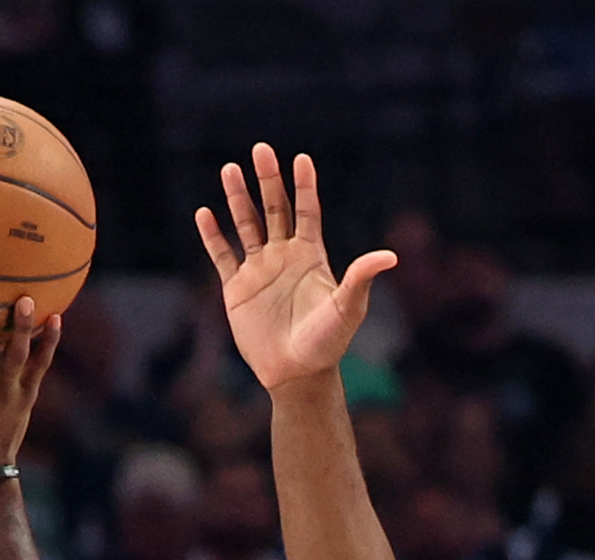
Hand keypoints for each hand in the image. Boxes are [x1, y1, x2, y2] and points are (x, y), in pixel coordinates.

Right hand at [195, 144, 396, 390]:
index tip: (300, 159)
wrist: (297, 374)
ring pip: (246, 225)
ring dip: (237, 198)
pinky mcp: (237, 289)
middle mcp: (284, 256)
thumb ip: (361, 279)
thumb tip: (390, 256)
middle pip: (273, 209)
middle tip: (260, 149)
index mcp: (310, 256)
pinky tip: (204, 214)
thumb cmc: (328, 344)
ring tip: (229, 169)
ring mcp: (259, 270)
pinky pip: (223, 256)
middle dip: (267, 180)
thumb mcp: (348, 309)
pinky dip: (213, 236)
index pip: (306, 211)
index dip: (304, 186)